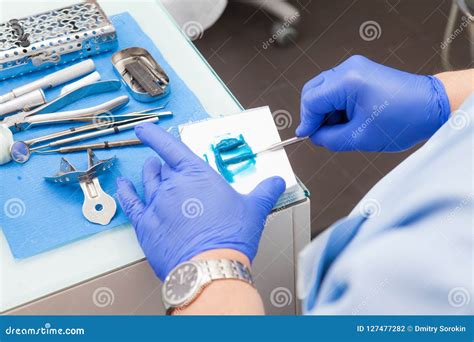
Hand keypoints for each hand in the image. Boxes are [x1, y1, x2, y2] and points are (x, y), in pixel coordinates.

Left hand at [116, 123, 285, 280]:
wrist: (210, 267)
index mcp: (197, 174)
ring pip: (147, 181)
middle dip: (164, 164)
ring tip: (151, 171)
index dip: (154, 135)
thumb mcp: (254, 209)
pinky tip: (122, 186)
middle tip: (166, 165)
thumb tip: (276, 183)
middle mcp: (173, 185)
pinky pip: (130, 202)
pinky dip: (124, 191)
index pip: (170, 147)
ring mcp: (156, 203)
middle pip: (161, 167)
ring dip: (149, 174)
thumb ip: (265, 191)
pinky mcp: (146, 224)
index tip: (145, 129)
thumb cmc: (229, 238)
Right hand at [296, 55, 450, 151]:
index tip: (307, 136)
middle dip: (314, 115)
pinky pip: (336, 90)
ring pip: (323, 91)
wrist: (431, 107)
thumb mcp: (360, 137)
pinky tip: (348, 120)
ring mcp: (355, 68)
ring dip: (326, 111)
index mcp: (348, 81)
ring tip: (341, 128)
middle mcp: (349, 69)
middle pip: (313, 91)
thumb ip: (329, 138)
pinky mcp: (361, 73)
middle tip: (321, 134)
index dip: (307, 122)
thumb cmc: (405, 119)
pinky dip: (336, 106)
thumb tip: (315, 136)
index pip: (311, 101)